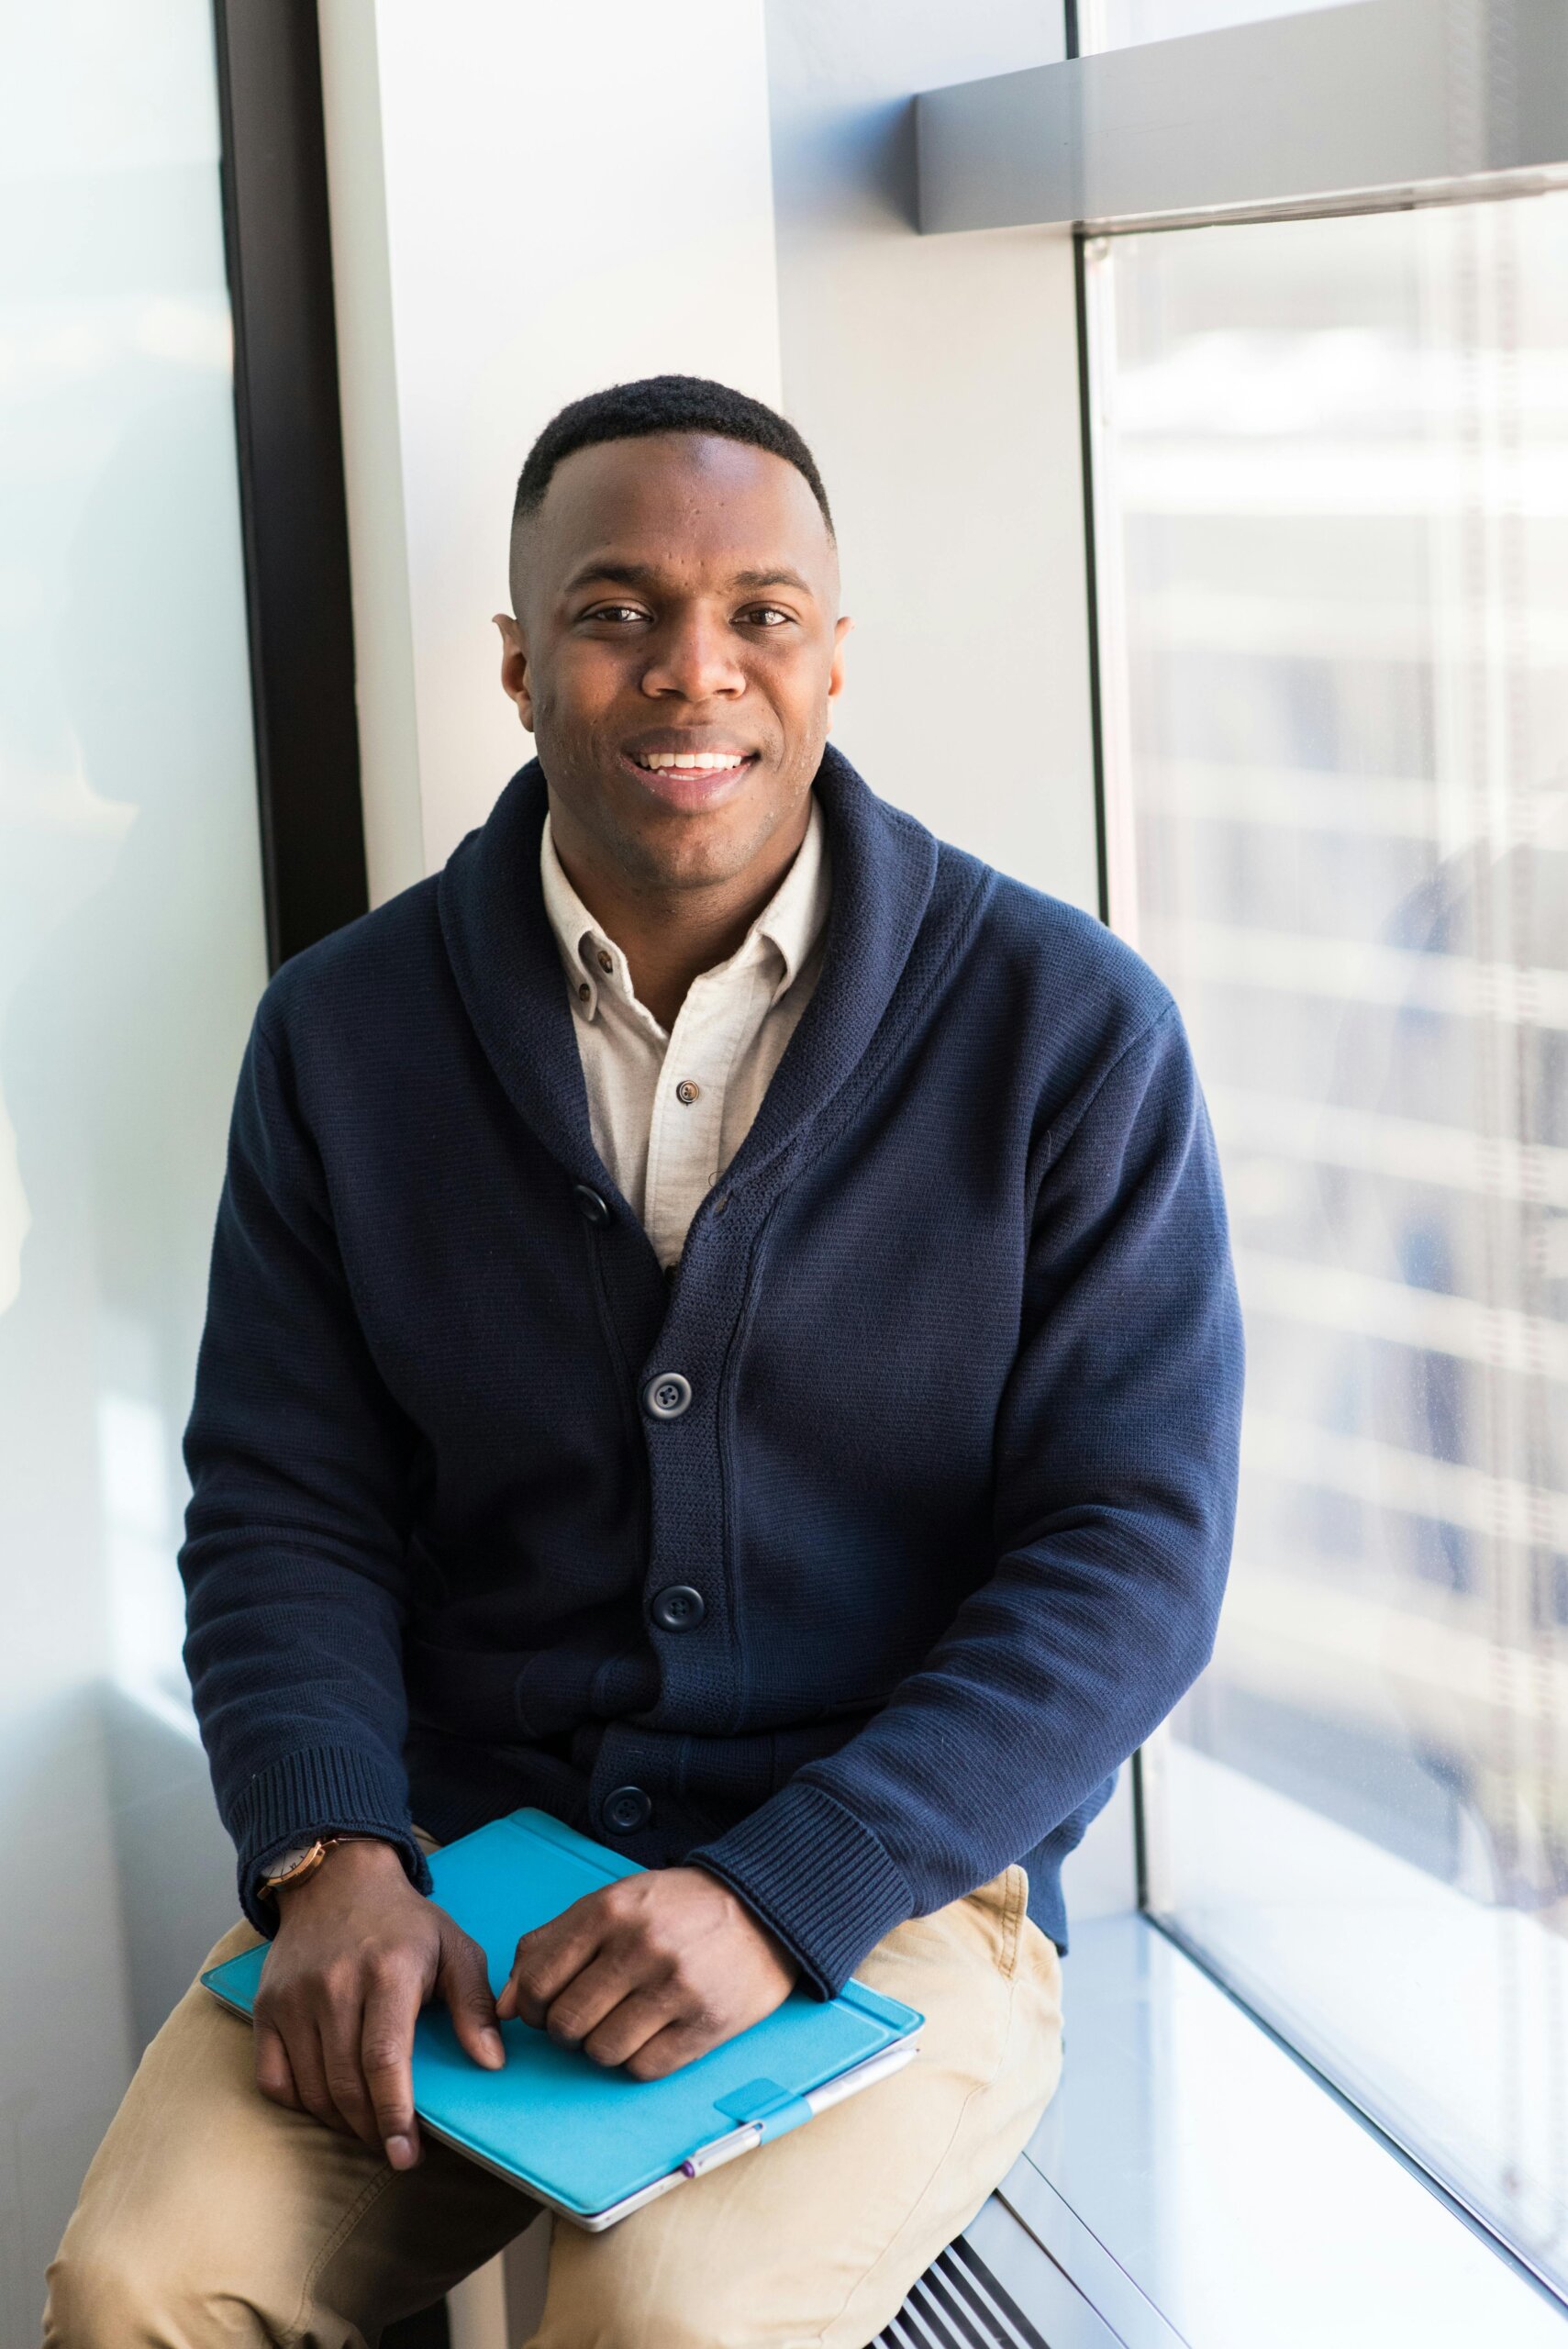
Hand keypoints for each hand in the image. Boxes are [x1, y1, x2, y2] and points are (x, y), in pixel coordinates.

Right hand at [253, 1839, 502, 2169]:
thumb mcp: (453, 1947)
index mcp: (387, 1971)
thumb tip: (492, 2063)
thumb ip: (474, 2004)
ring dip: (341, 2122)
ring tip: (369, 2127)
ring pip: (312, 2089)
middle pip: (346, 2084)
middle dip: (372, 2129)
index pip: (385, 2059)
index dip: (395, 2113)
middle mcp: (333, 1985)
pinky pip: (273, 2079)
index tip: (406, 2154)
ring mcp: (293, 1998)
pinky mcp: (265, 2007)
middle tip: (395, 2149)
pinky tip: (328, 2104)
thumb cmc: (404, 1922)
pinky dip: (300, 2103)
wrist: (337, 1879)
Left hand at [496, 1865, 797, 2080]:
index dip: (533, 2006)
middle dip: (567, 2031)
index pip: (539, 1981)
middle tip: (587, 2017)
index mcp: (610, 1909)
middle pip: (567, 2024)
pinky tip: (653, 2033)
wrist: (762, 1908)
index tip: (548, 2006)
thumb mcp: (610, 1902)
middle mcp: (641, 1946)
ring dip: (603, 2047)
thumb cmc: (675, 1908)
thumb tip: (505, 2006)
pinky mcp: (706, 2024)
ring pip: (602, 2052)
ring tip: (623, 2022)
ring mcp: (676, 1987)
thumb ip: (550, 1944)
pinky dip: (639, 2060)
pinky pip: (644, 2069)